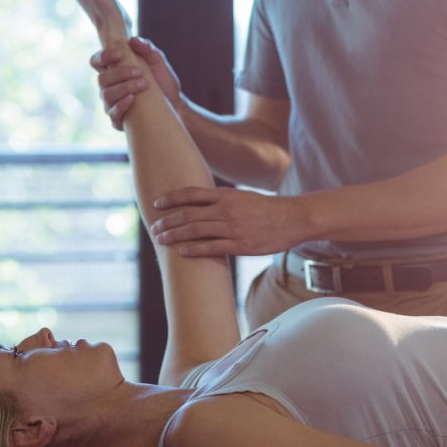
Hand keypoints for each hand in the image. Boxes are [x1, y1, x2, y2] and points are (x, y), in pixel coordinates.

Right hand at [91, 37, 183, 129]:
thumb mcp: (158, 60)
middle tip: (140, 72)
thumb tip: (133, 40)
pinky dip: (121, 106)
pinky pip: (113, 114)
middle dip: (120, 73)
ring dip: (124, 87)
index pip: (96, 62)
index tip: (119, 54)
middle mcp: (109, 87)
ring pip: (106, 95)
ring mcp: (112, 104)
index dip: (103, 56)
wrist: (176, 103)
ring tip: (143, 84)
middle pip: (102, 78)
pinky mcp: (120, 120)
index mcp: (113, 71)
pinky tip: (132, 99)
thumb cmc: (163, 80)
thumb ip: (146, 48)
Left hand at [149, 187, 309, 256]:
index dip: (171, 199)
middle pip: (188, 214)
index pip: (191, 194)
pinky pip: (212, 248)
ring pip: (196, 231)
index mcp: (226, 195)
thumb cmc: (267, 209)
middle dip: (168, 221)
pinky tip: (181, 252)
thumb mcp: (243, 197)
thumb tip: (201, 205)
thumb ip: (222, 200)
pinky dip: (194, 250)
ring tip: (161, 240)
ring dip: (175, 236)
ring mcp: (233, 228)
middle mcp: (226, 210)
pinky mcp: (240, 245)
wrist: (293, 219)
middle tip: (154, 227)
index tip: (156, 204)